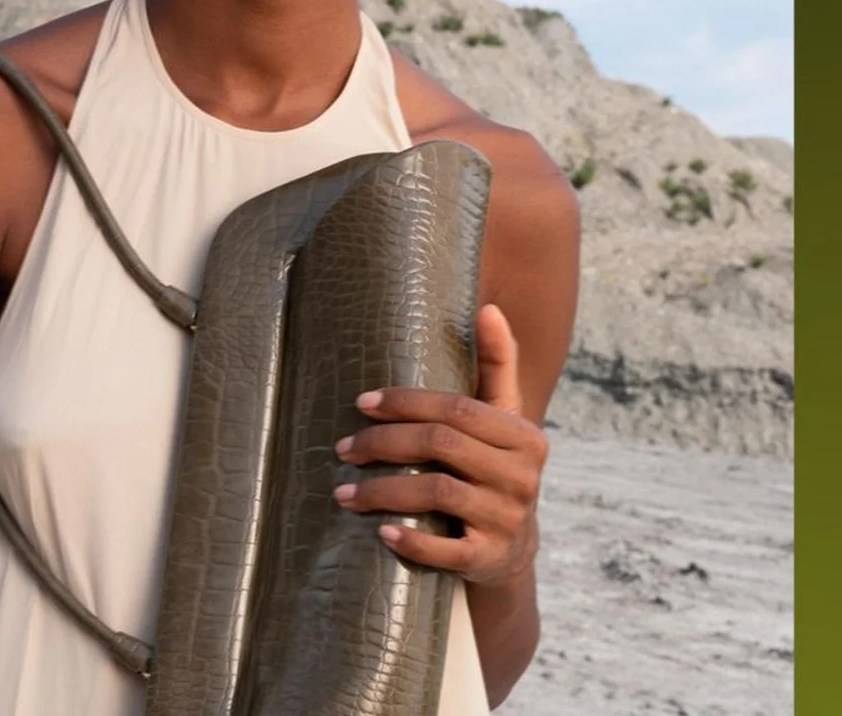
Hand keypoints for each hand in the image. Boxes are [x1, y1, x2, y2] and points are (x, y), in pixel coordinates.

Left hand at [331, 304, 546, 587]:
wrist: (512, 551)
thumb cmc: (494, 470)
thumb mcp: (503, 420)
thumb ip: (496, 366)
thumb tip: (487, 308)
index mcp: (523, 435)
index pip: (456, 409)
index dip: (405, 403)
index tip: (361, 403)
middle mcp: (522, 475)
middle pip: (441, 445)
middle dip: (383, 444)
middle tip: (342, 448)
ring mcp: (508, 519)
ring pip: (438, 492)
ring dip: (383, 491)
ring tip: (343, 492)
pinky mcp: (490, 558)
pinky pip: (449, 550)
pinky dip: (414, 541)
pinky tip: (381, 531)